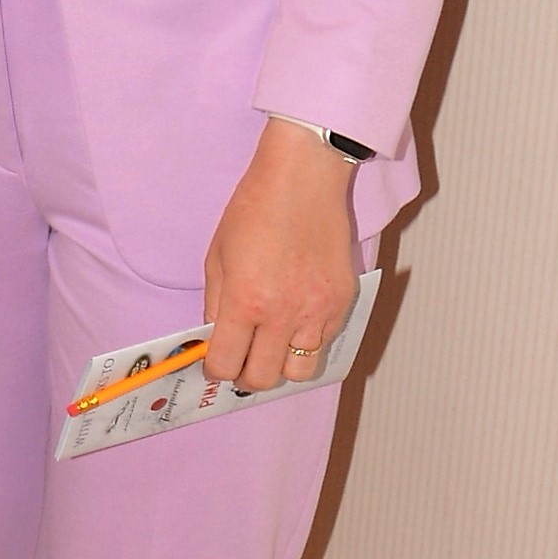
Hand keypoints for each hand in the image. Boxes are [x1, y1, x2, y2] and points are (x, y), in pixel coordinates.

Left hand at [203, 119, 358, 392]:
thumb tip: (215, 338)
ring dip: (280, 364)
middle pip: (262, 378)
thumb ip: (217, 304)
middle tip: (240, 361)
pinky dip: (307, 342)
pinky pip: (324, 344)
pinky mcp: (342, 303)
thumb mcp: (217, 256)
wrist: (304, 179)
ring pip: (300, 372)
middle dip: (245, 377)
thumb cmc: (255, 209)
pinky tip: (296, 320)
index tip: (215, 365)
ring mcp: (318, 311)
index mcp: (246, 302)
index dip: (215, 370)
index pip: (226, 365)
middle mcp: (284, 315)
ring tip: (271, 345)